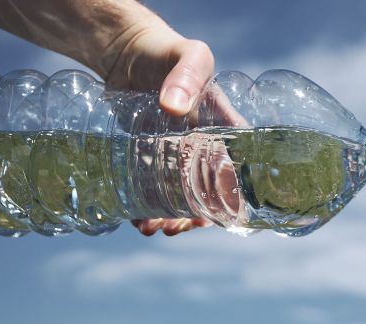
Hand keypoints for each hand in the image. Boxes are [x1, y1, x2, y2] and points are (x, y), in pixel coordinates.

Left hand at [99, 18, 217, 235]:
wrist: (128, 52)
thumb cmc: (168, 52)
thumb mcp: (188, 57)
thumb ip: (186, 76)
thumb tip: (175, 108)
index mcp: (226, 132)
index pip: (238, 173)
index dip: (230, 200)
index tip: (212, 218)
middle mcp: (206, 149)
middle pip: (208, 194)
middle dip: (193, 218)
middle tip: (173, 228)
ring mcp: (176, 156)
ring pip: (180, 197)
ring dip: (169, 218)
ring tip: (150, 229)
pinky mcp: (151, 157)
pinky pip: (153, 188)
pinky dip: (145, 207)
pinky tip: (135, 218)